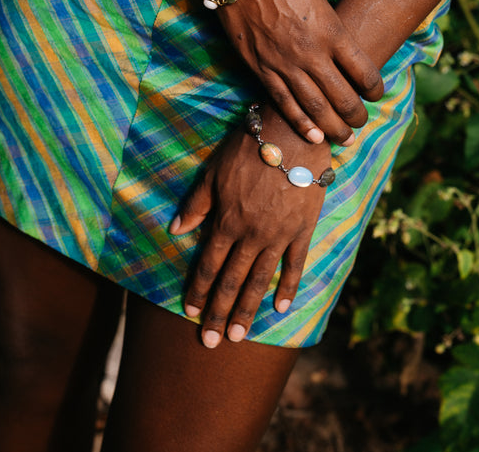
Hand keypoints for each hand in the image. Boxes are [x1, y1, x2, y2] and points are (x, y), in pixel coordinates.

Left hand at [169, 107, 331, 347]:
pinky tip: (280, 307)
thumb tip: (177, 231)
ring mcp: (279, 235)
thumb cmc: (247, 149)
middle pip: (232, 281)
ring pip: (260, 280)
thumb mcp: (213, 173)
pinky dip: (288, 287)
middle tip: (211, 342)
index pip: (209, 265)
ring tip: (239, 336)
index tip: (190, 312)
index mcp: (227, 221)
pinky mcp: (302, 229)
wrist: (290, 135)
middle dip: (220, 313)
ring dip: (248, 310)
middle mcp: (251, 235)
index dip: (199, 290)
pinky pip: (295, 264)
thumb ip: (196, 205)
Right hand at [214, 0, 382, 145]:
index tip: (376, 94)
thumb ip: (331, 27)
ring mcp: (286, 64)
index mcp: (333, 31)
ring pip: (316, 107)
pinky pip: (284, 103)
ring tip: (344, 138)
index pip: (364, 71)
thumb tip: (341, 48)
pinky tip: (313, 136)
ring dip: (333, 127)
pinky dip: (301, 122)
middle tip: (361, 124)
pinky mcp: (261, 68)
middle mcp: (313, 53)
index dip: (374, 88)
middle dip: (356, 115)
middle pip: (343, 97)